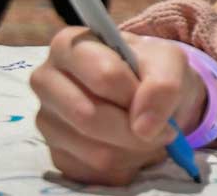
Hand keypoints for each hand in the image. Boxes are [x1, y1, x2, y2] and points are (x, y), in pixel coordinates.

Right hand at [30, 28, 206, 185]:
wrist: (149, 94)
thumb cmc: (151, 70)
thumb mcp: (170, 62)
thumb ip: (164, 86)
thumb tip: (144, 127)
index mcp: (69, 46)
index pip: (105, 76)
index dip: (139, 93)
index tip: (160, 98)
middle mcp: (46, 81)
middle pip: (89, 116)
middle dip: (136, 129)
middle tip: (162, 128)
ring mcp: (47, 120)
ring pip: (94, 150)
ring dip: (135, 150)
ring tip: (147, 134)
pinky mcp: (56, 153)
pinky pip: (94, 172)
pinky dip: (125, 166)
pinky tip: (131, 147)